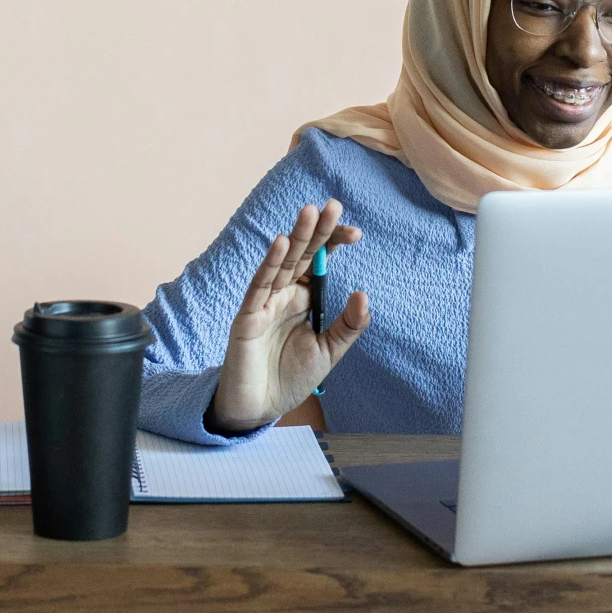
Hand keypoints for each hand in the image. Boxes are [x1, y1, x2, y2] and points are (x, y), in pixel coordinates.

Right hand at [208, 200, 368, 434]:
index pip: (320, 261)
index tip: (356, 233)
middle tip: (332, 204)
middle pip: (302, 255)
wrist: (261, 408)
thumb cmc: (291, 377)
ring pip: (282, 263)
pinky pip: (260, 286)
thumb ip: (347, 325)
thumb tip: (363, 294)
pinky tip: (281, 244)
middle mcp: (285, 294)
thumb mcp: (329, 351)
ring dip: (295, 238)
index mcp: (306, 298)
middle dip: (317, 230)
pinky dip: (270, 264)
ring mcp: (265, 302)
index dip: (334, 243)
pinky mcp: (248, 316)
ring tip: (309, 213)